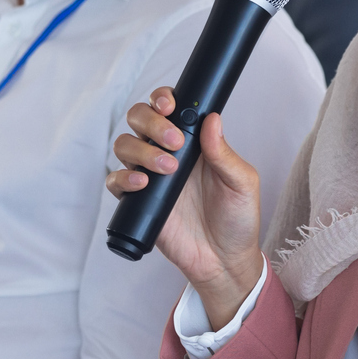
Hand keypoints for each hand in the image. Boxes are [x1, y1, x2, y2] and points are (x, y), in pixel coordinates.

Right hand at [106, 88, 262, 328]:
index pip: (168, 107)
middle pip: (139, 119)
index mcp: (193, 142)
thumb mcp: (241, 183)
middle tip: (173, 141)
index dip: (162, 98)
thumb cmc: (237, 219)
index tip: (170, 105)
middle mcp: (167, 153)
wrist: (224, 260)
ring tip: (166, 168)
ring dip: (141, 150)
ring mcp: (150, 176)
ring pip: (124, 145)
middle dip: (151, 122)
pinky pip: (116, 182)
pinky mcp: (138, 201)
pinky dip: (123, 178)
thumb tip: (212, 119)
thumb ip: (225, 153)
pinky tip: (142, 184)